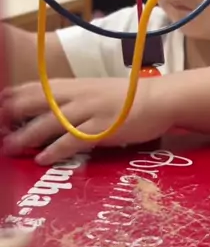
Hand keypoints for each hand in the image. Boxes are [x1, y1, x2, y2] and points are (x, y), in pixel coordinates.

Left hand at [1, 78, 171, 164]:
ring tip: (8, 148)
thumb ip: (67, 102)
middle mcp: (75, 95)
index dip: (9, 99)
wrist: (158, 99)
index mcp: (70, 86)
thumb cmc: (124, 99)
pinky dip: (55, 150)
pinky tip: (42, 159)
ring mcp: (88, 110)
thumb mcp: (91, 93)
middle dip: (10, 116)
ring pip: (48, 122)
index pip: (31, 88)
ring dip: (25, 136)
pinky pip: (73, 140)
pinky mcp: (102, 128)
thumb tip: (42, 115)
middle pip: (33, 102)